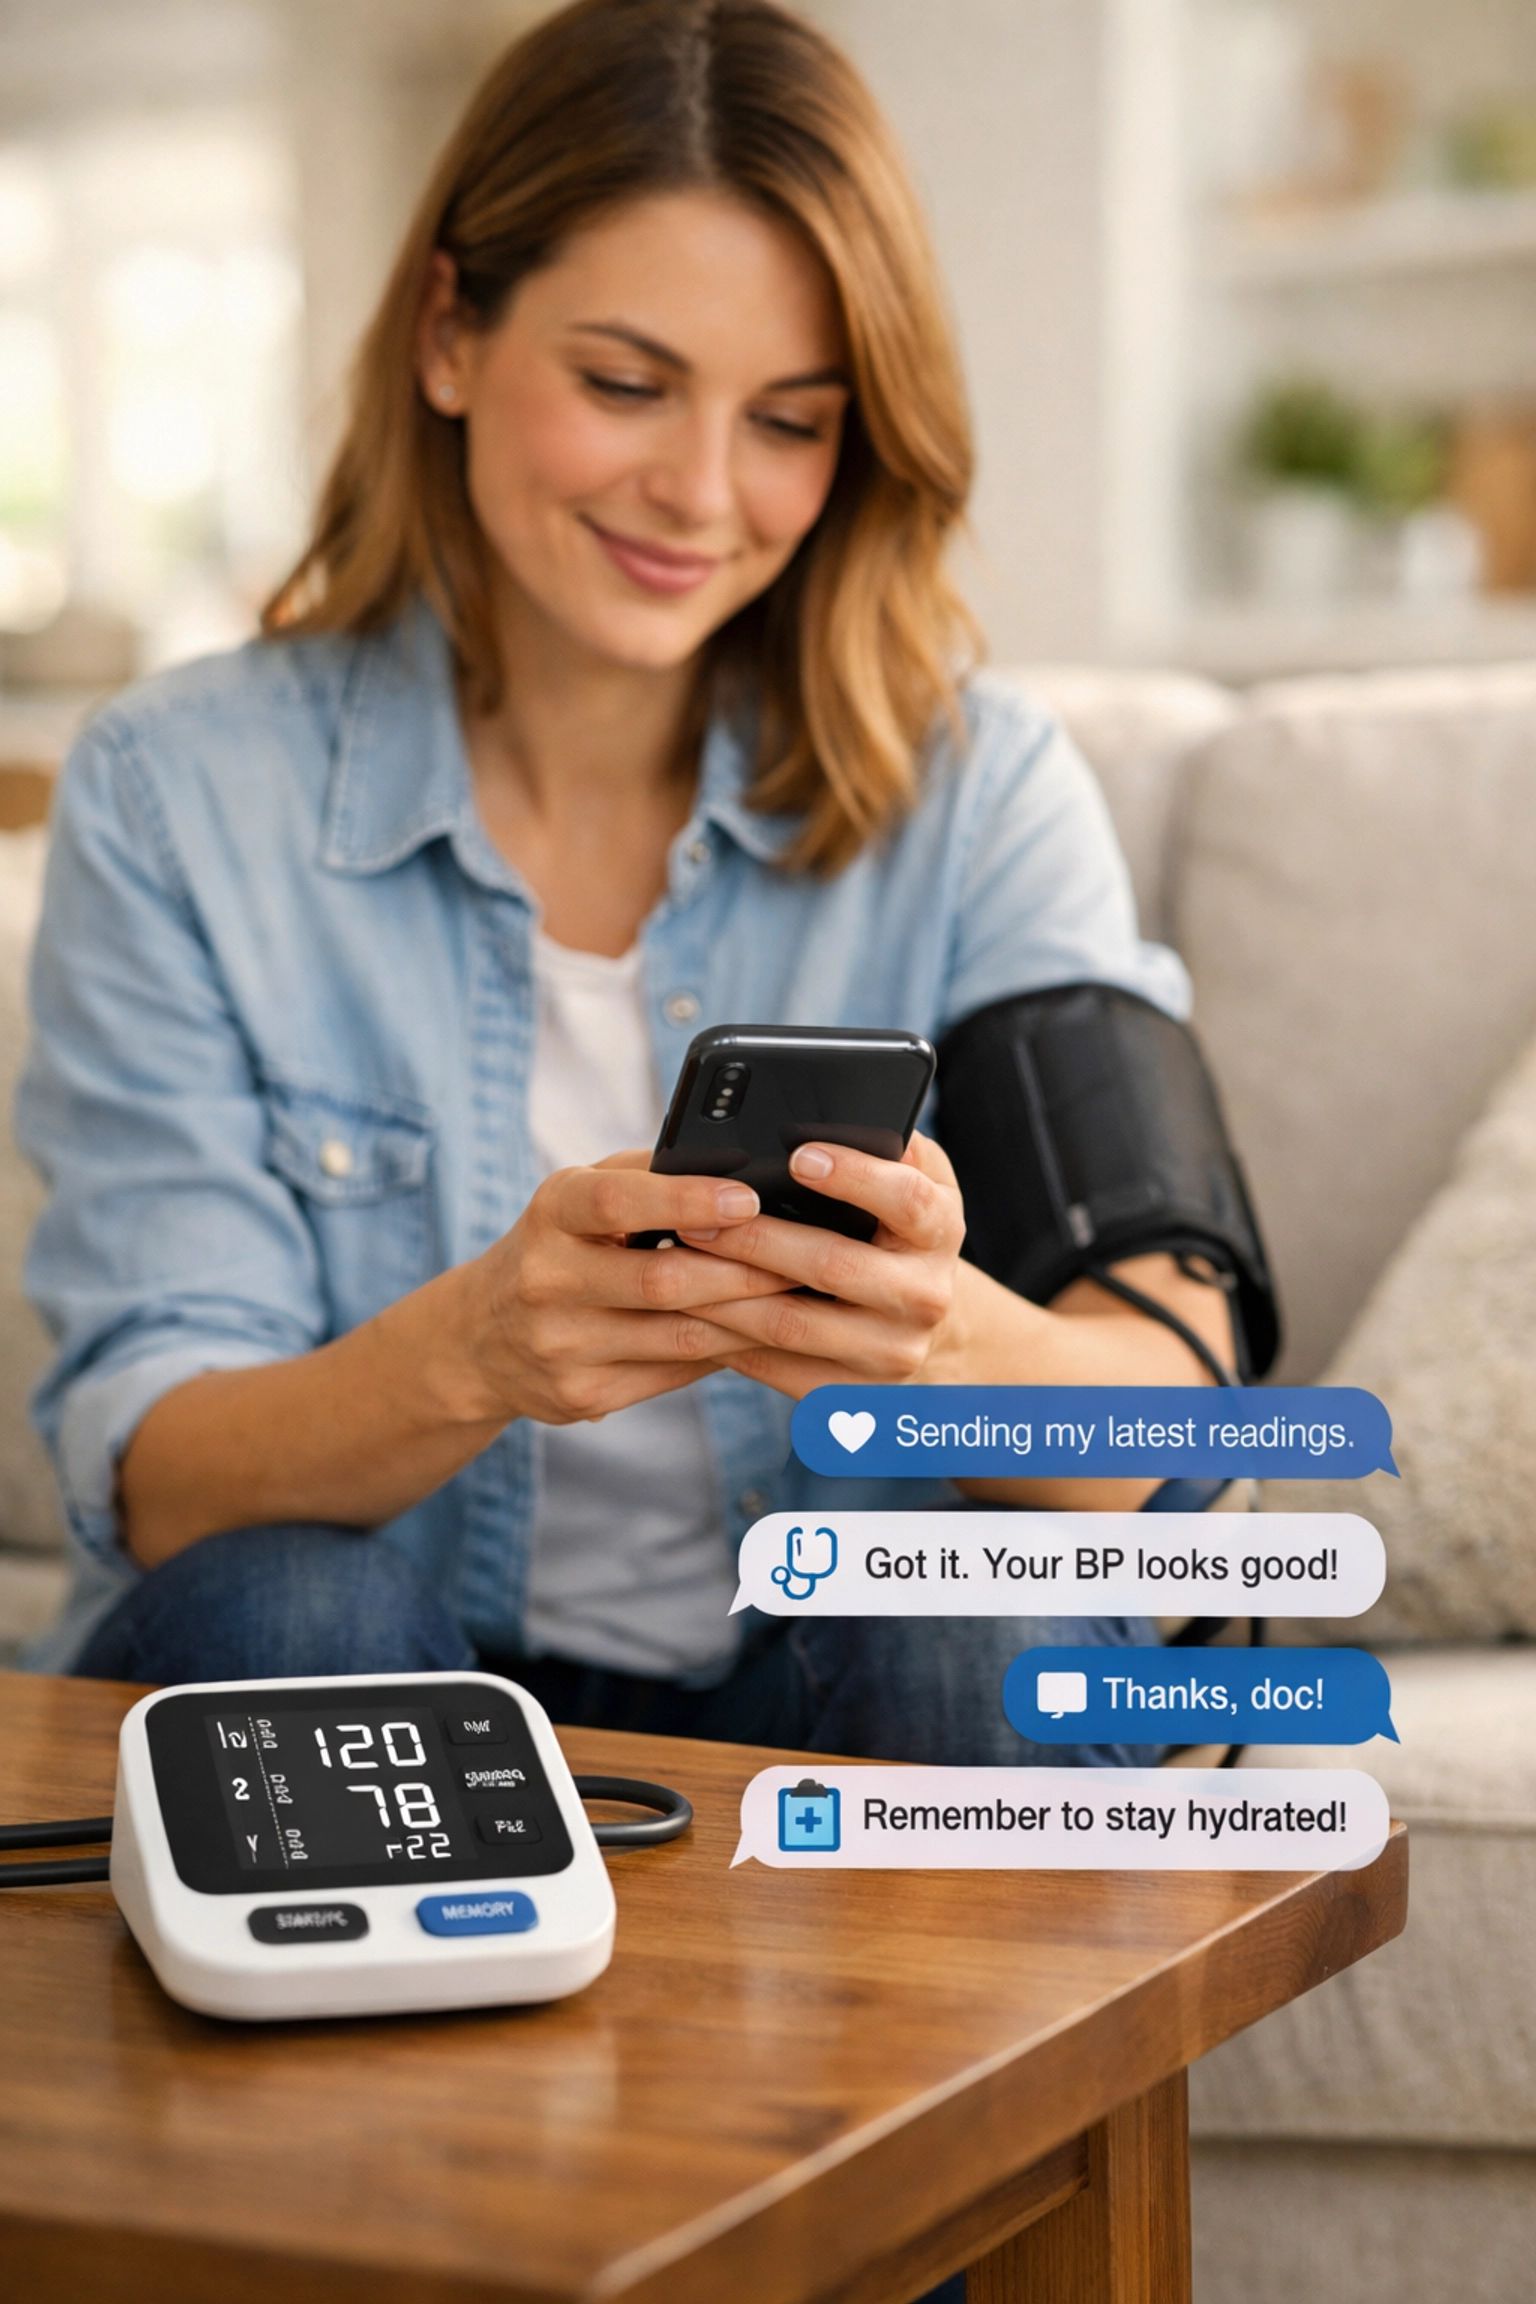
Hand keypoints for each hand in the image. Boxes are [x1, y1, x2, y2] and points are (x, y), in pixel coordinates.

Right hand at [447, 1152, 795, 1425]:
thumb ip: (646, 1177)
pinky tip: (759, 1337)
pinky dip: (724, 1353)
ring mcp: (561, 1346)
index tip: (749, 1197)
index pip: (618, 1201)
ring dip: (749, 1318)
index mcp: (551, 1213)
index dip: (686, 1199)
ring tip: (799, 1299)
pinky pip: (674, 1373)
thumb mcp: (578, 1196)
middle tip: (807, 1258)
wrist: (480, 1338)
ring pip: (679, 1336)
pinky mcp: (581, 1396)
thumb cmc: (558, 1245)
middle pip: (663, 1281)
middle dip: (745, 1270)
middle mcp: (546, 1280)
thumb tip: (738, 1167)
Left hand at [672, 1132, 966, 1397]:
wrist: (922, 1324)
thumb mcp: (911, 1178)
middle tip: (696, 1215)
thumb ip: (885, 1143)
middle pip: (835, 1266)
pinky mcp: (851, 1394)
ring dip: (725, 1293)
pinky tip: (689, 1309)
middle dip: (757, 1238)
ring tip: (677, 1260)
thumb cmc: (897, 1229)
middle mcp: (925, 1296)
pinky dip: (727, 1338)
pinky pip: (778, 1367)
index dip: (857, 1177)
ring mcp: (890, 1352)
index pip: (908, 1200)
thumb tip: (835, 1107)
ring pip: (794, 1325)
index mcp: (941, 1231)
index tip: (800, 1155)